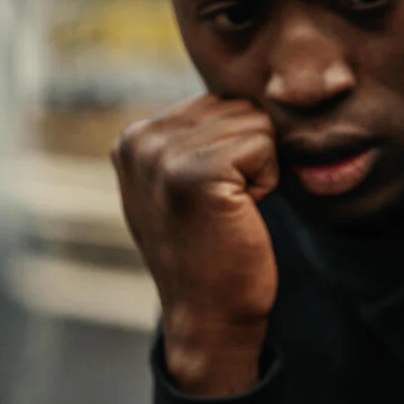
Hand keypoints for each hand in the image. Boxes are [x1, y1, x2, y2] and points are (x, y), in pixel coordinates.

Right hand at [112, 96, 279, 396]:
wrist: (209, 315)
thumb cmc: (212, 250)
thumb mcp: (184, 182)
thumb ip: (195, 136)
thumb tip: (238, 88)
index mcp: (134, 136)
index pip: (220, 102)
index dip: (237, 150)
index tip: (213, 198)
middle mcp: (140, 138)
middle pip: (240, 106)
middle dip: (250, 154)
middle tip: (226, 207)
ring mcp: (163, 154)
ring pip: (257, 122)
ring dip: (260, 169)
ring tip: (230, 211)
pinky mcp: (196, 171)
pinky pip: (265, 144)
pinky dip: (268, 181)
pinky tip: (240, 214)